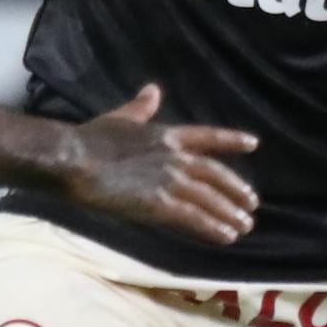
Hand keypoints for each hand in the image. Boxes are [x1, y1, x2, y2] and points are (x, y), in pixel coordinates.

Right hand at [57, 84, 259, 247]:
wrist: (74, 160)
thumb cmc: (89, 139)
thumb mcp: (120, 117)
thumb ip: (141, 108)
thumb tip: (153, 89)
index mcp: (167, 135)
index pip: (208, 137)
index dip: (232, 140)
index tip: (253, 144)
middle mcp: (176, 157)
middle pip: (216, 174)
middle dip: (236, 190)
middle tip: (251, 205)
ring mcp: (170, 181)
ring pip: (210, 199)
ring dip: (230, 213)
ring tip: (245, 226)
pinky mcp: (160, 204)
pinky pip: (195, 218)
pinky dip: (213, 228)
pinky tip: (226, 236)